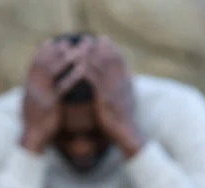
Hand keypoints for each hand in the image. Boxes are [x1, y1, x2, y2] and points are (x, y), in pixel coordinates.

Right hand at [21, 40, 84, 152]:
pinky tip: (83, 69)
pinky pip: (62, 87)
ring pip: (53, 70)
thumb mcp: (33, 102)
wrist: (33, 138)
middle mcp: (32, 86)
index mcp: (29, 85)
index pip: (35, 62)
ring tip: (79, 50)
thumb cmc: (36, 121)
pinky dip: (72, 76)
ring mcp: (40, 94)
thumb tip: (41, 80)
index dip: (44, 51)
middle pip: (45, 61)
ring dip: (66, 58)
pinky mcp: (49, 104)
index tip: (55, 41)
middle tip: (69, 42)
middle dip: (58, 50)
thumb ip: (37, 90)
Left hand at [82, 37, 143, 157]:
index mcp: (127, 83)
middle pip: (110, 58)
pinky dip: (85, 70)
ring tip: (78, 47)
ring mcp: (114, 90)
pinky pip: (93, 80)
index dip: (111, 48)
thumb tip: (127, 76)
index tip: (103, 39)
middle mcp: (122, 83)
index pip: (121, 60)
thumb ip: (126, 87)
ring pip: (101, 66)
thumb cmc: (125, 120)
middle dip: (99, 47)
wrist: (128, 134)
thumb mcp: (129, 100)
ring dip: (89, 55)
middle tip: (87, 38)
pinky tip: (76, 65)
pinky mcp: (104, 98)